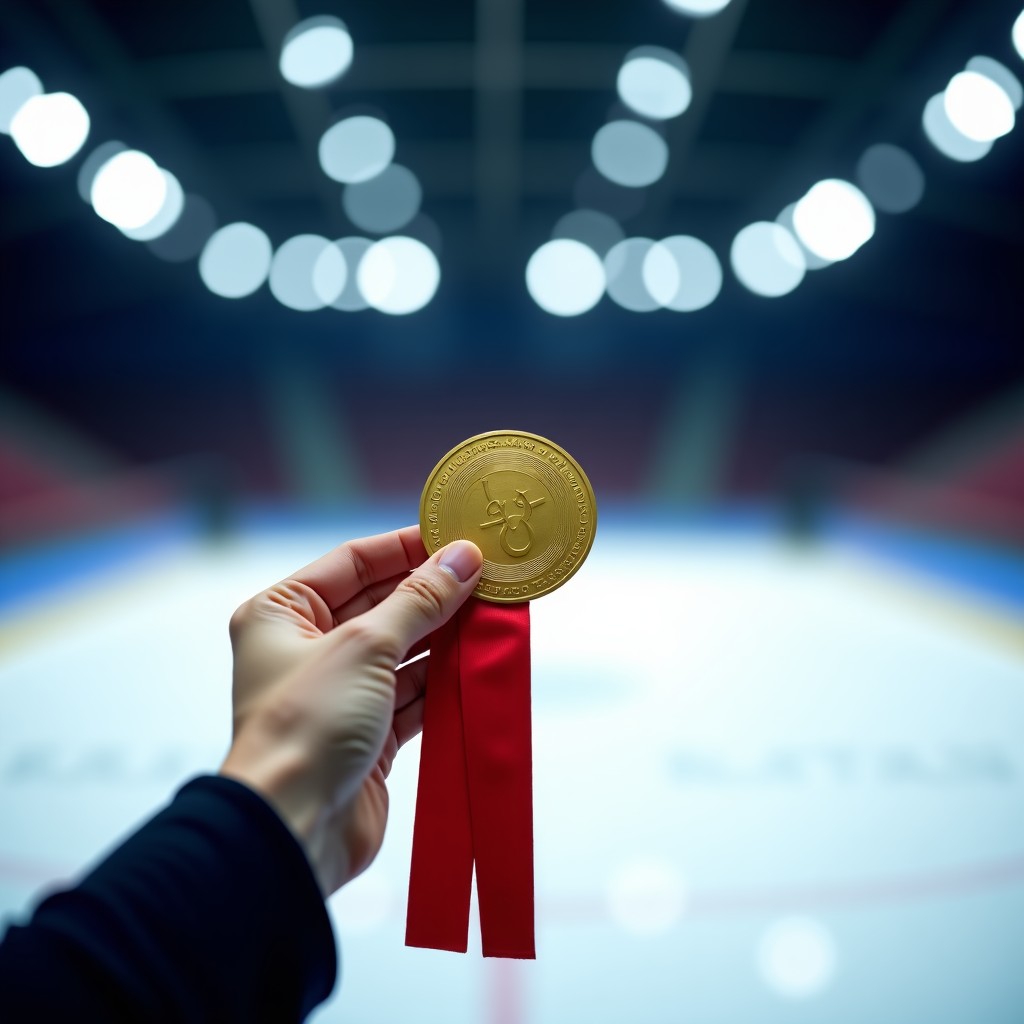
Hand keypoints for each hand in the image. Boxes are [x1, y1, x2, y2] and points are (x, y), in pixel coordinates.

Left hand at [220, 527, 482, 894]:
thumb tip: (463, 558)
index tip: (459, 536)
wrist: (294, 829)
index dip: (407, 547)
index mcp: (282, 613)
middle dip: (435, 592)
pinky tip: (478, 662)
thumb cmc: (307, 726)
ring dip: (446, 635)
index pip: (354, 562)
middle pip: (382, 603)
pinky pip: (413, 692)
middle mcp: (306, 648)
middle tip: (488, 575)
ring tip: (494, 613)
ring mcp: (339, 691)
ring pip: (404, 649)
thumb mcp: (366, 646)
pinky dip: (444, 680)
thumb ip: (419, 600)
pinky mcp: (367, 732)